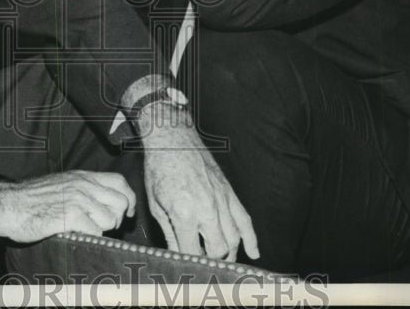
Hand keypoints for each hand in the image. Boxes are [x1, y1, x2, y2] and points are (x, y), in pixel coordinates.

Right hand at [0, 170, 135, 242]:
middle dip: (117, 218)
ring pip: (110, 219)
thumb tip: (101, 202)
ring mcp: (78, 200)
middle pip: (120, 202)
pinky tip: (76, 236)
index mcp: (82, 176)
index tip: (128, 212)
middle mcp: (84, 185)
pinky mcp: (70, 216)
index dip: (128, 198)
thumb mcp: (61, 184)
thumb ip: (82, 188)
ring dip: (102, 230)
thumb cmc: (30, 199)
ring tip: (85, 230)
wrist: (9, 205)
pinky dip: (90, 238)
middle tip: (103, 226)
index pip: (119, 181)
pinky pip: (96, 232)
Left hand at [137, 103, 258, 260]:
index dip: (190, 265)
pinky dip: (251, 239)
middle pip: (219, 250)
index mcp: (184, 213)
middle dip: (211, 262)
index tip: (187, 270)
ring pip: (234, 238)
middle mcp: (207, 208)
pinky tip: (253, 253)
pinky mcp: (229, 192)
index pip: (193, 253)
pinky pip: (245, 219)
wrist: (172, 138)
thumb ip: (170, 234)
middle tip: (202, 267)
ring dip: (228, 254)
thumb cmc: (159, 169)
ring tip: (220, 262)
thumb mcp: (156, 204)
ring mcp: (221, 200)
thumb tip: (178, 256)